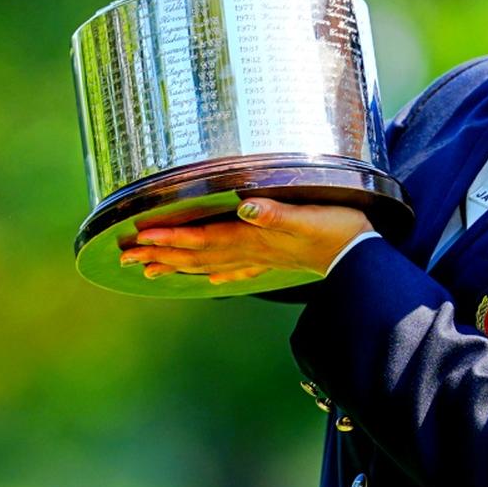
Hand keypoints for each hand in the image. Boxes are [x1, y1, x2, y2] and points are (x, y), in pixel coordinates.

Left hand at [118, 198, 372, 284]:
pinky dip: (218, 274)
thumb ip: (276, 213)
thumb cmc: (337, 230)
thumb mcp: (309, 217)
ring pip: (209, 264)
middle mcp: (250, 250)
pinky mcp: (276, 261)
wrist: (360, 256)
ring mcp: (262, 259)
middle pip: (195, 254)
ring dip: (178, 266)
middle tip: (126, 256)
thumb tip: (246, 206)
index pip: (201, 238)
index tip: (137, 237)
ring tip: (149, 271)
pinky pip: (238, 270)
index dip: (169, 237)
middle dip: (160, 254)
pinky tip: (210, 280)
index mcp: (253, 237)